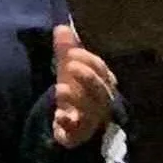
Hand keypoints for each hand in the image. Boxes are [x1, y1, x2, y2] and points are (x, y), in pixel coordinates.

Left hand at [52, 26, 116, 147]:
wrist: (71, 126)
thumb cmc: (75, 94)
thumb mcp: (68, 71)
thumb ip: (66, 50)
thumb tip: (61, 27)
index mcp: (104, 83)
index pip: (102, 70)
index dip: (88, 61)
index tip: (71, 53)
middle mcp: (102, 102)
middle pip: (101, 90)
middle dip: (87, 77)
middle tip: (70, 65)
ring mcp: (92, 120)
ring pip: (90, 110)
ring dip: (76, 98)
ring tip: (59, 88)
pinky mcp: (78, 135)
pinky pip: (76, 130)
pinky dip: (67, 123)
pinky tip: (59, 116)